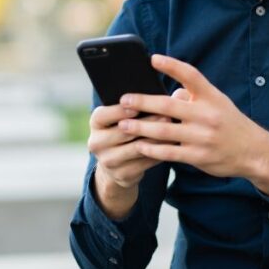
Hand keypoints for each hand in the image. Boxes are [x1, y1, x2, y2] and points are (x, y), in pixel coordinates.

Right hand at [87, 102, 177, 218]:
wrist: (115, 162)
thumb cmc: (125, 128)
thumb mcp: (124, 115)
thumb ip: (141, 103)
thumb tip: (173, 93)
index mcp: (95, 123)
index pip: (103, 115)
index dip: (119, 111)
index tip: (137, 105)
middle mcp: (96, 142)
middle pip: (122, 132)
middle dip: (146, 123)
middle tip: (167, 115)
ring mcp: (108, 161)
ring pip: (135, 148)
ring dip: (156, 139)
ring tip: (173, 130)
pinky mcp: (121, 175)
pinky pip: (144, 163)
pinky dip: (158, 153)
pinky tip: (171, 146)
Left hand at [117, 54, 268, 198]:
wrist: (255, 152)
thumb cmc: (230, 123)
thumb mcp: (218, 103)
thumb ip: (194, 96)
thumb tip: (170, 92)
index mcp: (212, 97)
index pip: (191, 75)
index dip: (172, 66)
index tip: (152, 58)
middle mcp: (207, 115)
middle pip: (169, 104)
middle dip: (143, 102)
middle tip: (123, 100)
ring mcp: (203, 137)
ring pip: (165, 130)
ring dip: (141, 127)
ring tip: (123, 123)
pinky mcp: (199, 157)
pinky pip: (170, 152)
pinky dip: (152, 149)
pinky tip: (139, 146)